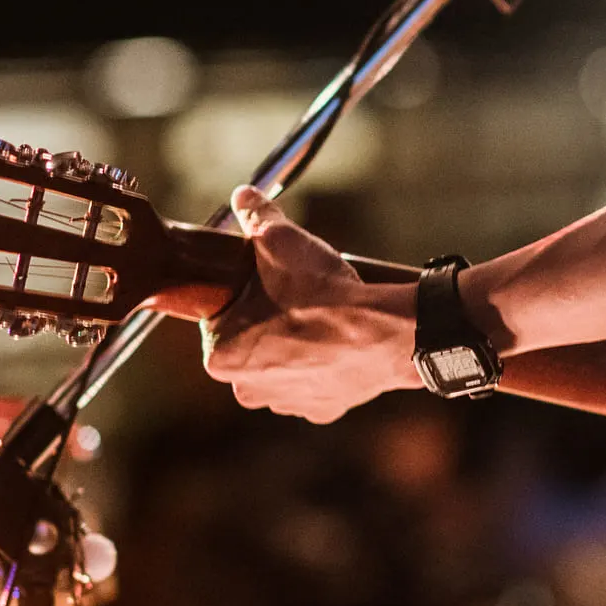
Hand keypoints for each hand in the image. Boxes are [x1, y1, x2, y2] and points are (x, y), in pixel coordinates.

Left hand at [201, 187, 421, 423]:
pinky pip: (314, 382)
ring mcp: (286, 402)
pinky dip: (323, 365)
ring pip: (282, 365)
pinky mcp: (322, 410)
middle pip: (249, 344)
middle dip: (268, 322)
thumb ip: (255, 216)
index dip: (243, 295)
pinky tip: (337, 343)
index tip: (265, 283)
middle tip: (294, 297)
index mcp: (221, 356)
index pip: (221, 319)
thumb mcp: (280, 242)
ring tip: (318, 318)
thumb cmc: (322, 294)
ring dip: (294, 346)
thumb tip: (243, 196)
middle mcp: (247, 389)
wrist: (384, 333)